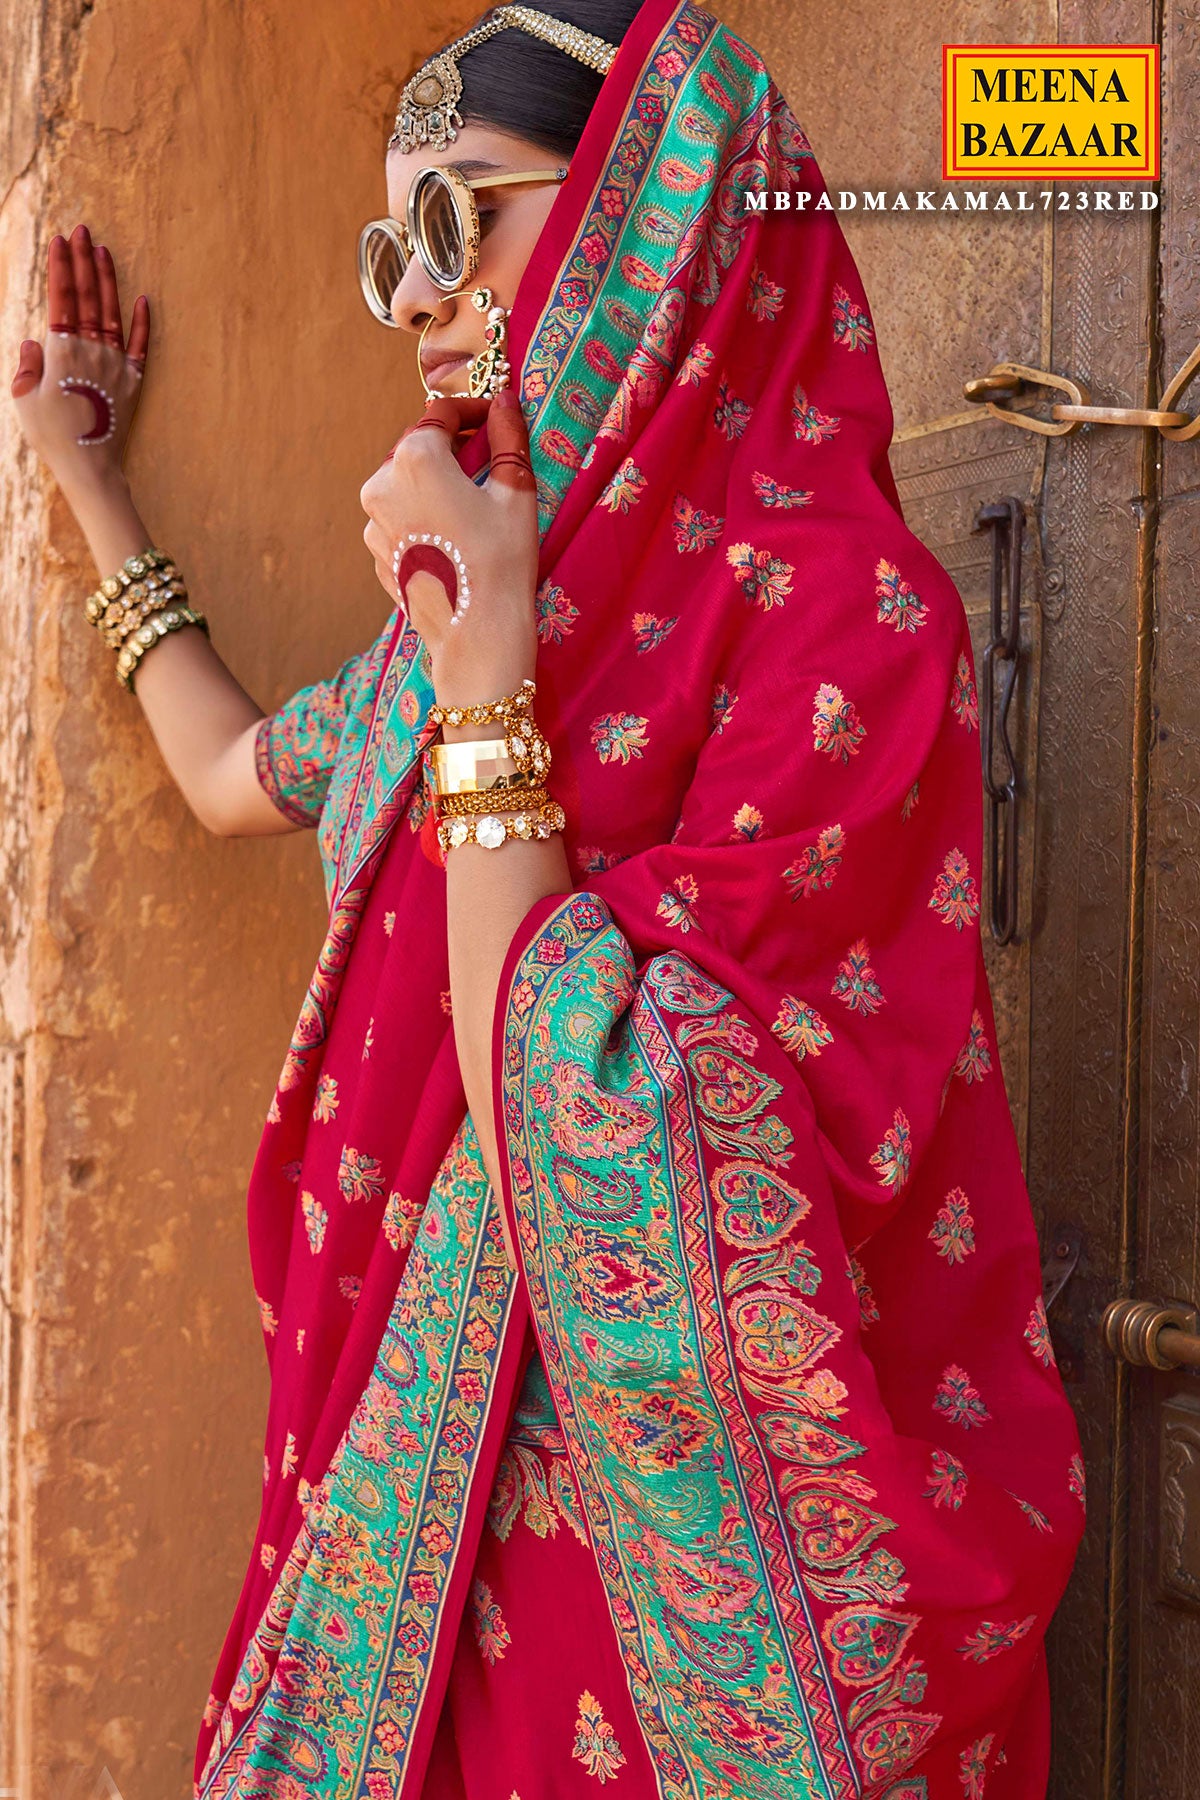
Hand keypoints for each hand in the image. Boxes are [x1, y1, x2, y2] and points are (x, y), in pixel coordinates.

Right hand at [10, 223, 149, 498]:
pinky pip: (141, 346)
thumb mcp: (24, 398)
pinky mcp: (133, 382)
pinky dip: (143, 322)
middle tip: (82, 230)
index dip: (61, 267)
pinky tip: (144, 300)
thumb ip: (29, 365)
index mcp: (62, 350)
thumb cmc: (52, 435)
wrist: (89, 465)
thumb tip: (37, 342)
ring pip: (112, 312)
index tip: (60, 241)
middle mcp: (92, 350)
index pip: (62, 298)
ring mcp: (116, 364)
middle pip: (88, 297)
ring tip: (103, 251)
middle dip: (83, 260)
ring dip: (108, 280)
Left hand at [360, 387, 538, 708]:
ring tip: (474, 508)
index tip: (496, 419)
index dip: (473, 411)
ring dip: (437, 485)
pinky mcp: (376, 554)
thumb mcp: (515, 492)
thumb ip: (507, 437)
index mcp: (415, 458)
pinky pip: (401, 520)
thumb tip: (505, 401)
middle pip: (419, 449)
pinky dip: (424, 518)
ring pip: (407, 486)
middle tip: (490, 465)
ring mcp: (373, 523)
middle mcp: (381, 485)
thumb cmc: (501, 561)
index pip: (442, 414)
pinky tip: (455, 540)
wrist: (476, 636)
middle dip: (453, 449)